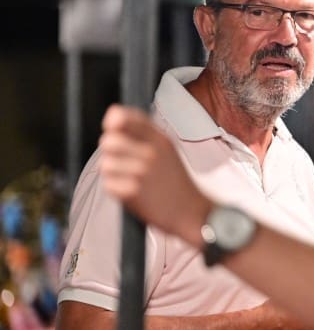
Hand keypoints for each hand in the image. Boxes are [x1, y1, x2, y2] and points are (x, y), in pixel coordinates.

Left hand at [99, 105, 210, 243]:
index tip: (115, 130)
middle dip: (111, 151)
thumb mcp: (167, 149)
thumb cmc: (177, 182)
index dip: (113, 123)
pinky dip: (116, 190)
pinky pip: (108, 184)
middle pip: (108, 141)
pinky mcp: (132, 192)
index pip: (123, 117)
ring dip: (113, 173)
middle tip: (125, 161)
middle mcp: (151, 153)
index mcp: (160, 139)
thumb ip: (143, 132)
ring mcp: (141, 172)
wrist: (192, 212)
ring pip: (105, 164)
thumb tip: (112, 117)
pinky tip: (132, 191)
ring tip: (130, 178)